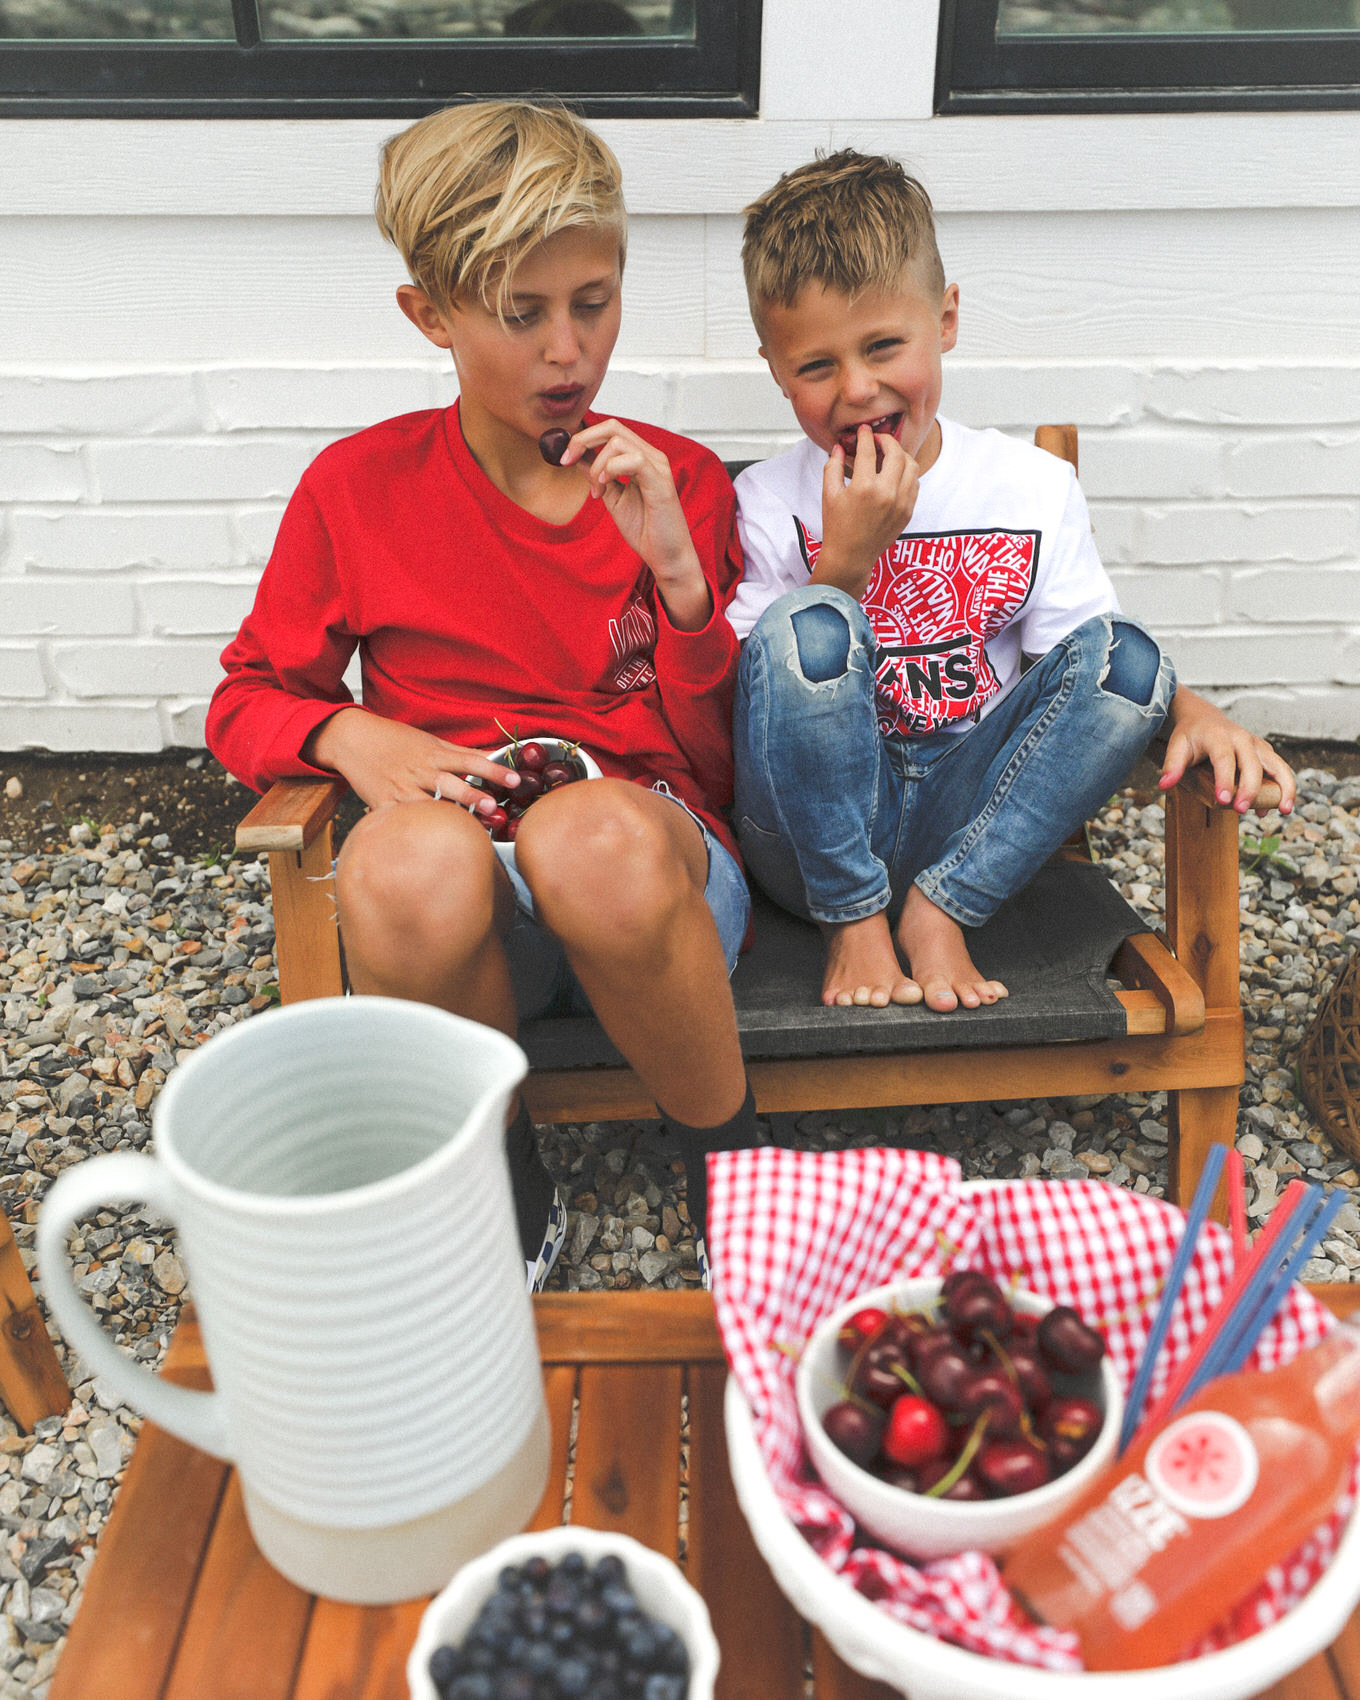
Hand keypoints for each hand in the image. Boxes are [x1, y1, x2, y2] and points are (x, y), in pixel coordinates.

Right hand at [305, 708, 520, 813]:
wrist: (352, 739)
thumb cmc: (396, 741)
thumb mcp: (430, 741)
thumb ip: (462, 753)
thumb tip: (495, 757)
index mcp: (434, 754)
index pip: (470, 761)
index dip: (493, 769)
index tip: (515, 778)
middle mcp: (420, 771)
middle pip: (450, 784)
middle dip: (472, 796)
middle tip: (493, 807)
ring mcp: (401, 788)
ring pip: (427, 805)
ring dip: (447, 816)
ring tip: (468, 829)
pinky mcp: (382, 803)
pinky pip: (401, 818)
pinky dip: (413, 827)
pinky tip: (428, 840)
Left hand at [559, 420, 710, 629]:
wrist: (667, 556)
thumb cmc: (646, 530)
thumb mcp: (613, 498)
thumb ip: (598, 476)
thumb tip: (577, 458)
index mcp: (641, 458)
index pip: (611, 431)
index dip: (583, 438)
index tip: (564, 457)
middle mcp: (651, 457)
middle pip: (613, 427)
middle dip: (583, 440)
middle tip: (566, 460)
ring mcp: (658, 467)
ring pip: (619, 441)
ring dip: (597, 464)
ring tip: (597, 490)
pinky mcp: (661, 481)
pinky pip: (634, 459)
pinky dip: (612, 469)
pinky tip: (605, 486)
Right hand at [813, 426, 919, 601]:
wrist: (851, 557)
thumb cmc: (837, 527)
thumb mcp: (829, 494)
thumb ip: (833, 466)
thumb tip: (839, 447)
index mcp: (864, 487)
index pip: (869, 450)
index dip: (866, 436)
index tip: (864, 431)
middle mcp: (886, 493)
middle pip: (896, 453)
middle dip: (887, 440)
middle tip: (878, 439)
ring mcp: (901, 503)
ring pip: (911, 466)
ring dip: (900, 455)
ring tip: (889, 455)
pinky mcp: (908, 511)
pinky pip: (914, 483)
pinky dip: (907, 473)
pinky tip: (895, 474)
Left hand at [1158, 687, 1295, 814]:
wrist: (1204, 717)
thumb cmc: (1191, 735)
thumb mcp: (1177, 746)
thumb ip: (1172, 765)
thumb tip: (1163, 785)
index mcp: (1218, 736)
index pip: (1224, 759)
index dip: (1225, 780)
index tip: (1224, 800)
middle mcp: (1242, 739)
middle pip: (1252, 764)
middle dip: (1249, 789)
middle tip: (1240, 810)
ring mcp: (1256, 745)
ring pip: (1277, 765)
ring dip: (1284, 787)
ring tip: (1283, 810)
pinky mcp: (1265, 752)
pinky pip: (1281, 769)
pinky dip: (1284, 787)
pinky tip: (1278, 807)